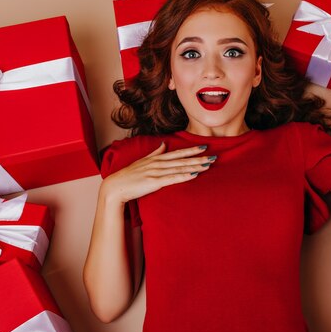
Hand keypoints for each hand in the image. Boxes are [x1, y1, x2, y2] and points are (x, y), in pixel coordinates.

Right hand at [100, 142, 214, 205]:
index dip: (191, 150)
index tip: (204, 146)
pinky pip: (173, 178)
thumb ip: (154, 153)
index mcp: (156, 158)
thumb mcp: (142, 161)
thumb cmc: (129, 175)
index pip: (177, 153)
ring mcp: (157, 172)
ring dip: (195, 166)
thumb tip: (163, 144)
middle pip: (182, 160)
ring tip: (208, 164)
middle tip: (214, 156)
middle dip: (199, 158)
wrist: (116, 186)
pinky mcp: (155, 182)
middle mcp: (158, 163)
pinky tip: (195, 174)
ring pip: (180, 168)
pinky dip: (185, 176)